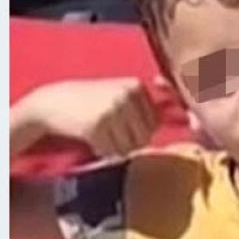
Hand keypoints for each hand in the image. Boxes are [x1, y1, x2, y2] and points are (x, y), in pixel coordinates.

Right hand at [16, 77, 161, 157]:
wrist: (51, 103)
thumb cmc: (89, 104)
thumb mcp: (119, 97)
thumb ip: (144, 110)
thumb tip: (187, 124)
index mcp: (135, 86)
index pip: (153, 124)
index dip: (136, 132)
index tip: (118, 125)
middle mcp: (126, 95)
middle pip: (144, 138)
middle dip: (128, 142)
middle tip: (107, 133)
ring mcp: (112, 109)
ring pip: (129, 147)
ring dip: (115, 148)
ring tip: (99, 134)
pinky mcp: (97, 125)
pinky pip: (111, 152)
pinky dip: (102, 151)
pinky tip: (90, 138)